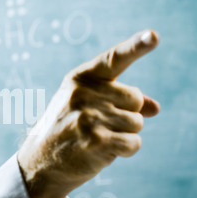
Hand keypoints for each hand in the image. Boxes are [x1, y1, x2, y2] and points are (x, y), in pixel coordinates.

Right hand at [18, 30, 160, 197]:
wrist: (40, 162)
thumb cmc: (67, 130)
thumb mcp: (86, 106)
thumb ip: (120, 101)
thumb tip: (155, 108)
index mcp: (80, 79)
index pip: (113, 58)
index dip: (136, 46)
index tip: (153, 35)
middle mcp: (84, 94)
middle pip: (136, 99)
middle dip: (126, 114)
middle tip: (99, 125)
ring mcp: (89, 117)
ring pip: (137, 122)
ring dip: (124, 134)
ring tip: (96, 138)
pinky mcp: (97, 141)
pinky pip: (134, 142)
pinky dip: (125, 150)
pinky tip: (102, 151)